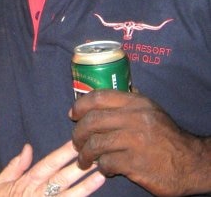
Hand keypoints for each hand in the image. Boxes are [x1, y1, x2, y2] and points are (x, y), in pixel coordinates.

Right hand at [0, 141, 104, 196]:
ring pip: (69, 196)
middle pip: (62, 177)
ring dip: (86, 186)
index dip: (63, 153)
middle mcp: (38, 193)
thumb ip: (14, 166)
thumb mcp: (0, 184)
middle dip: (79, 166)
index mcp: (27, 181)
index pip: (48, 163)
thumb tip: (27, 147)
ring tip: (101, 177)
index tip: (77, 143)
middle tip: (97, 155)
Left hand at [70, 90, 210, 195]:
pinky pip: (106, 163)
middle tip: (76, 142)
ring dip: (85, 154)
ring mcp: (135, 141)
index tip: (72, 114)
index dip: (80, 105)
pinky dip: (101, 167)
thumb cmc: (166, 136)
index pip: (98, 97)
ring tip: (84, 159)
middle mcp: (135, 119)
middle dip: (78, 133)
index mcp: (136, 103)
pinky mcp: (135, 163)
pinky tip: (104, 169)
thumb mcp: (151, 111)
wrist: (191, 162)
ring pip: (95, 144)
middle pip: (92, 121)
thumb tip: (102, 94)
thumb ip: (128, 102)